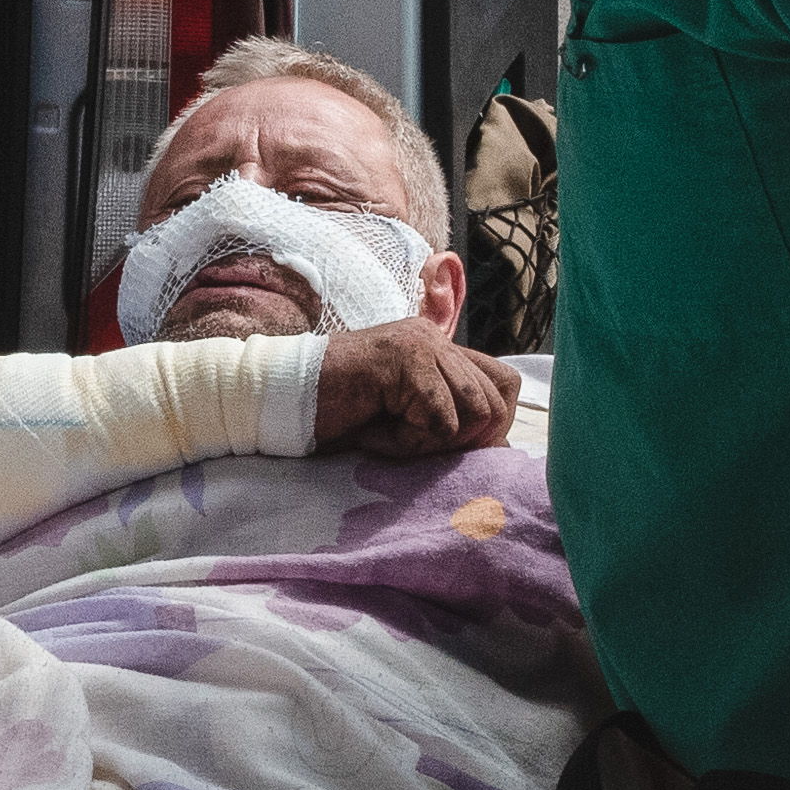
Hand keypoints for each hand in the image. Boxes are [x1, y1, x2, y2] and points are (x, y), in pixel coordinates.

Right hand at [309, 322, 519, 458]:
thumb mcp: (408, 418)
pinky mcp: (404, 360)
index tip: (449, 445)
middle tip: (412, 442)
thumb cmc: (341, 414)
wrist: (284, 399)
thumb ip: (452, 421)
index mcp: (440, 347)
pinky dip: (410, 442)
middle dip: (461, 439)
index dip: (491, 424)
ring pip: (473, 410)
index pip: (505, 383)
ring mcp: (421, 344)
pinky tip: (376, 432)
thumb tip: (504, 450)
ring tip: (392, 434)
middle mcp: (436, 338)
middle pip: (496, 400)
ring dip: (433, 440)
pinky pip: (439, 421)